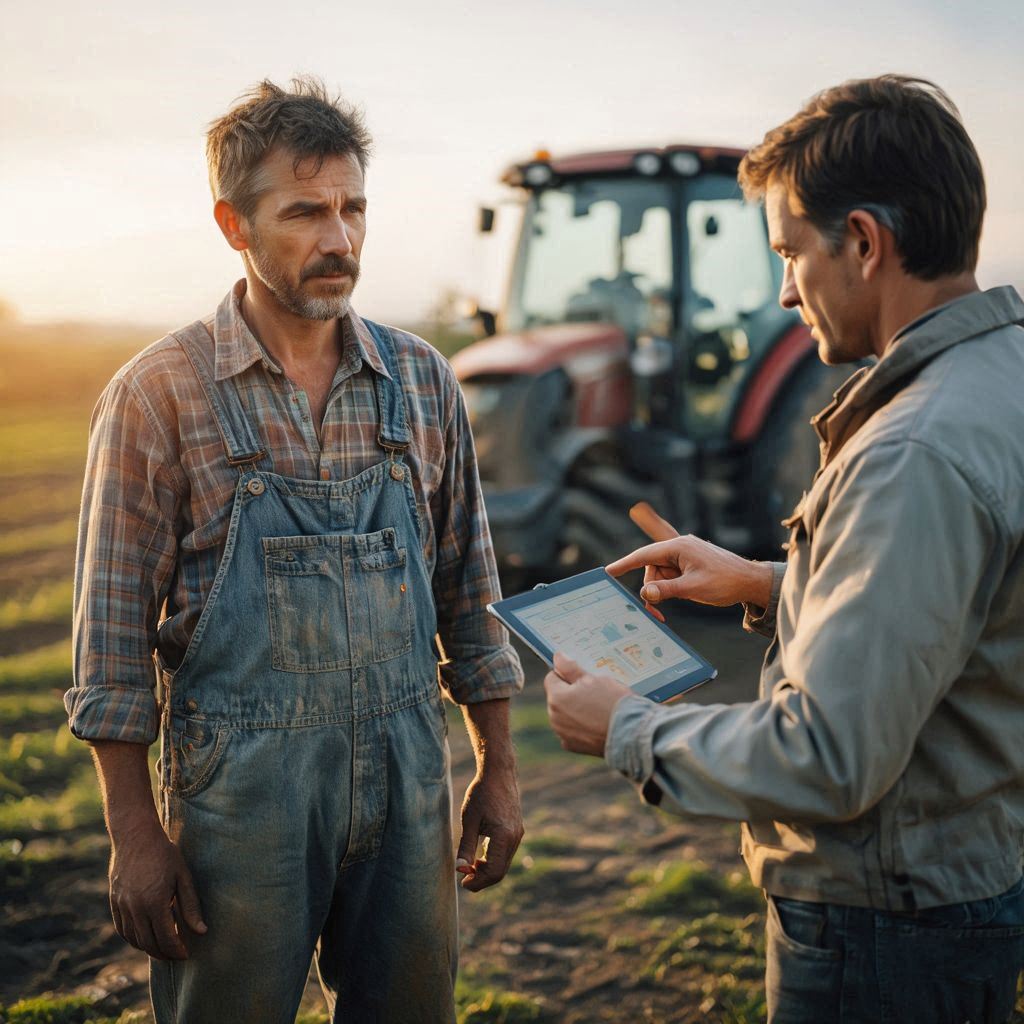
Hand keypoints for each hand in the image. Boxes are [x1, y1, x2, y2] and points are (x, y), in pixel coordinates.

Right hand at [108, 821, 206, 959]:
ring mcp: (122, 906)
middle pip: (149, 943)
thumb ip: (190, 906)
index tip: (187, 954)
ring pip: (134, 939)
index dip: (177, 950)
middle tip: (177, 956)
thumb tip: (201, 931)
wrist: (136, 836)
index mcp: (155, 902)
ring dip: (148, 948)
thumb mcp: (183, 876)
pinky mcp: (114, 902)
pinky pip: (123, 929)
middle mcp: (135, 908)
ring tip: (163, 949)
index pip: (166, 938)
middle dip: (164, 954)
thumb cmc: (164, 854)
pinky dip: (133, 939)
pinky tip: (145, 938)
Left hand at [456, 768, 523, 890]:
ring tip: (470, 865)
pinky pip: (506, 853)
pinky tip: (479, 854)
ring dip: (488, 869)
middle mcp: (514, 838)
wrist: (498, 773)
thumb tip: (460, 870)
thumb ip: (466, 847)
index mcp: (503, 836)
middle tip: (464, 878)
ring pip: (504, 864)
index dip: (478, 882)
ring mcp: (517, 834)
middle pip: (501, 871)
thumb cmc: (481, 793)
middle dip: (482, 879)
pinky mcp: (516, 830)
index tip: (462, 882)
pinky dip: (494, 860)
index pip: (494, 872)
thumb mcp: (469, 820)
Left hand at [544, 652, 631, 755]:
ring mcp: (563, 734)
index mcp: (557, 698)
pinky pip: (572, 730)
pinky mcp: (573, 746)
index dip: (567, 674)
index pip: (552, 677)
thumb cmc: (613, 702)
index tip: (583, 677)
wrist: (631, 734)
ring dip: (575, 710)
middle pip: (558, 697)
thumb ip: (571, 668)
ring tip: (598, 709)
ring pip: (564, 714)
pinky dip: (580, 726)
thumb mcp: (594, 679)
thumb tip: (557, 657)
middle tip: (594, 692)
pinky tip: (596, 724)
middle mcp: (554, 717)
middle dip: (571, 693)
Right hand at [606, 535, 771, 608]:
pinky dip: (672, 588)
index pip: (644, 555)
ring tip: (671, 607)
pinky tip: (681, 595)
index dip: (625, 564)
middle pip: (652, 568)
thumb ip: (666, 590)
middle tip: (654, 611)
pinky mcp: (692, 563)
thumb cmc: (726, 582)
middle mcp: (680, 547)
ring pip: (661, 574)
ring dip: (663, 590)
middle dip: (652, 588)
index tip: (608, 572)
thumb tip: (645, 592)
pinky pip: (673, 575)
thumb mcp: (693, 588)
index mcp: (678, 547)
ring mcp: (686, 555)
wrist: (752, 582)